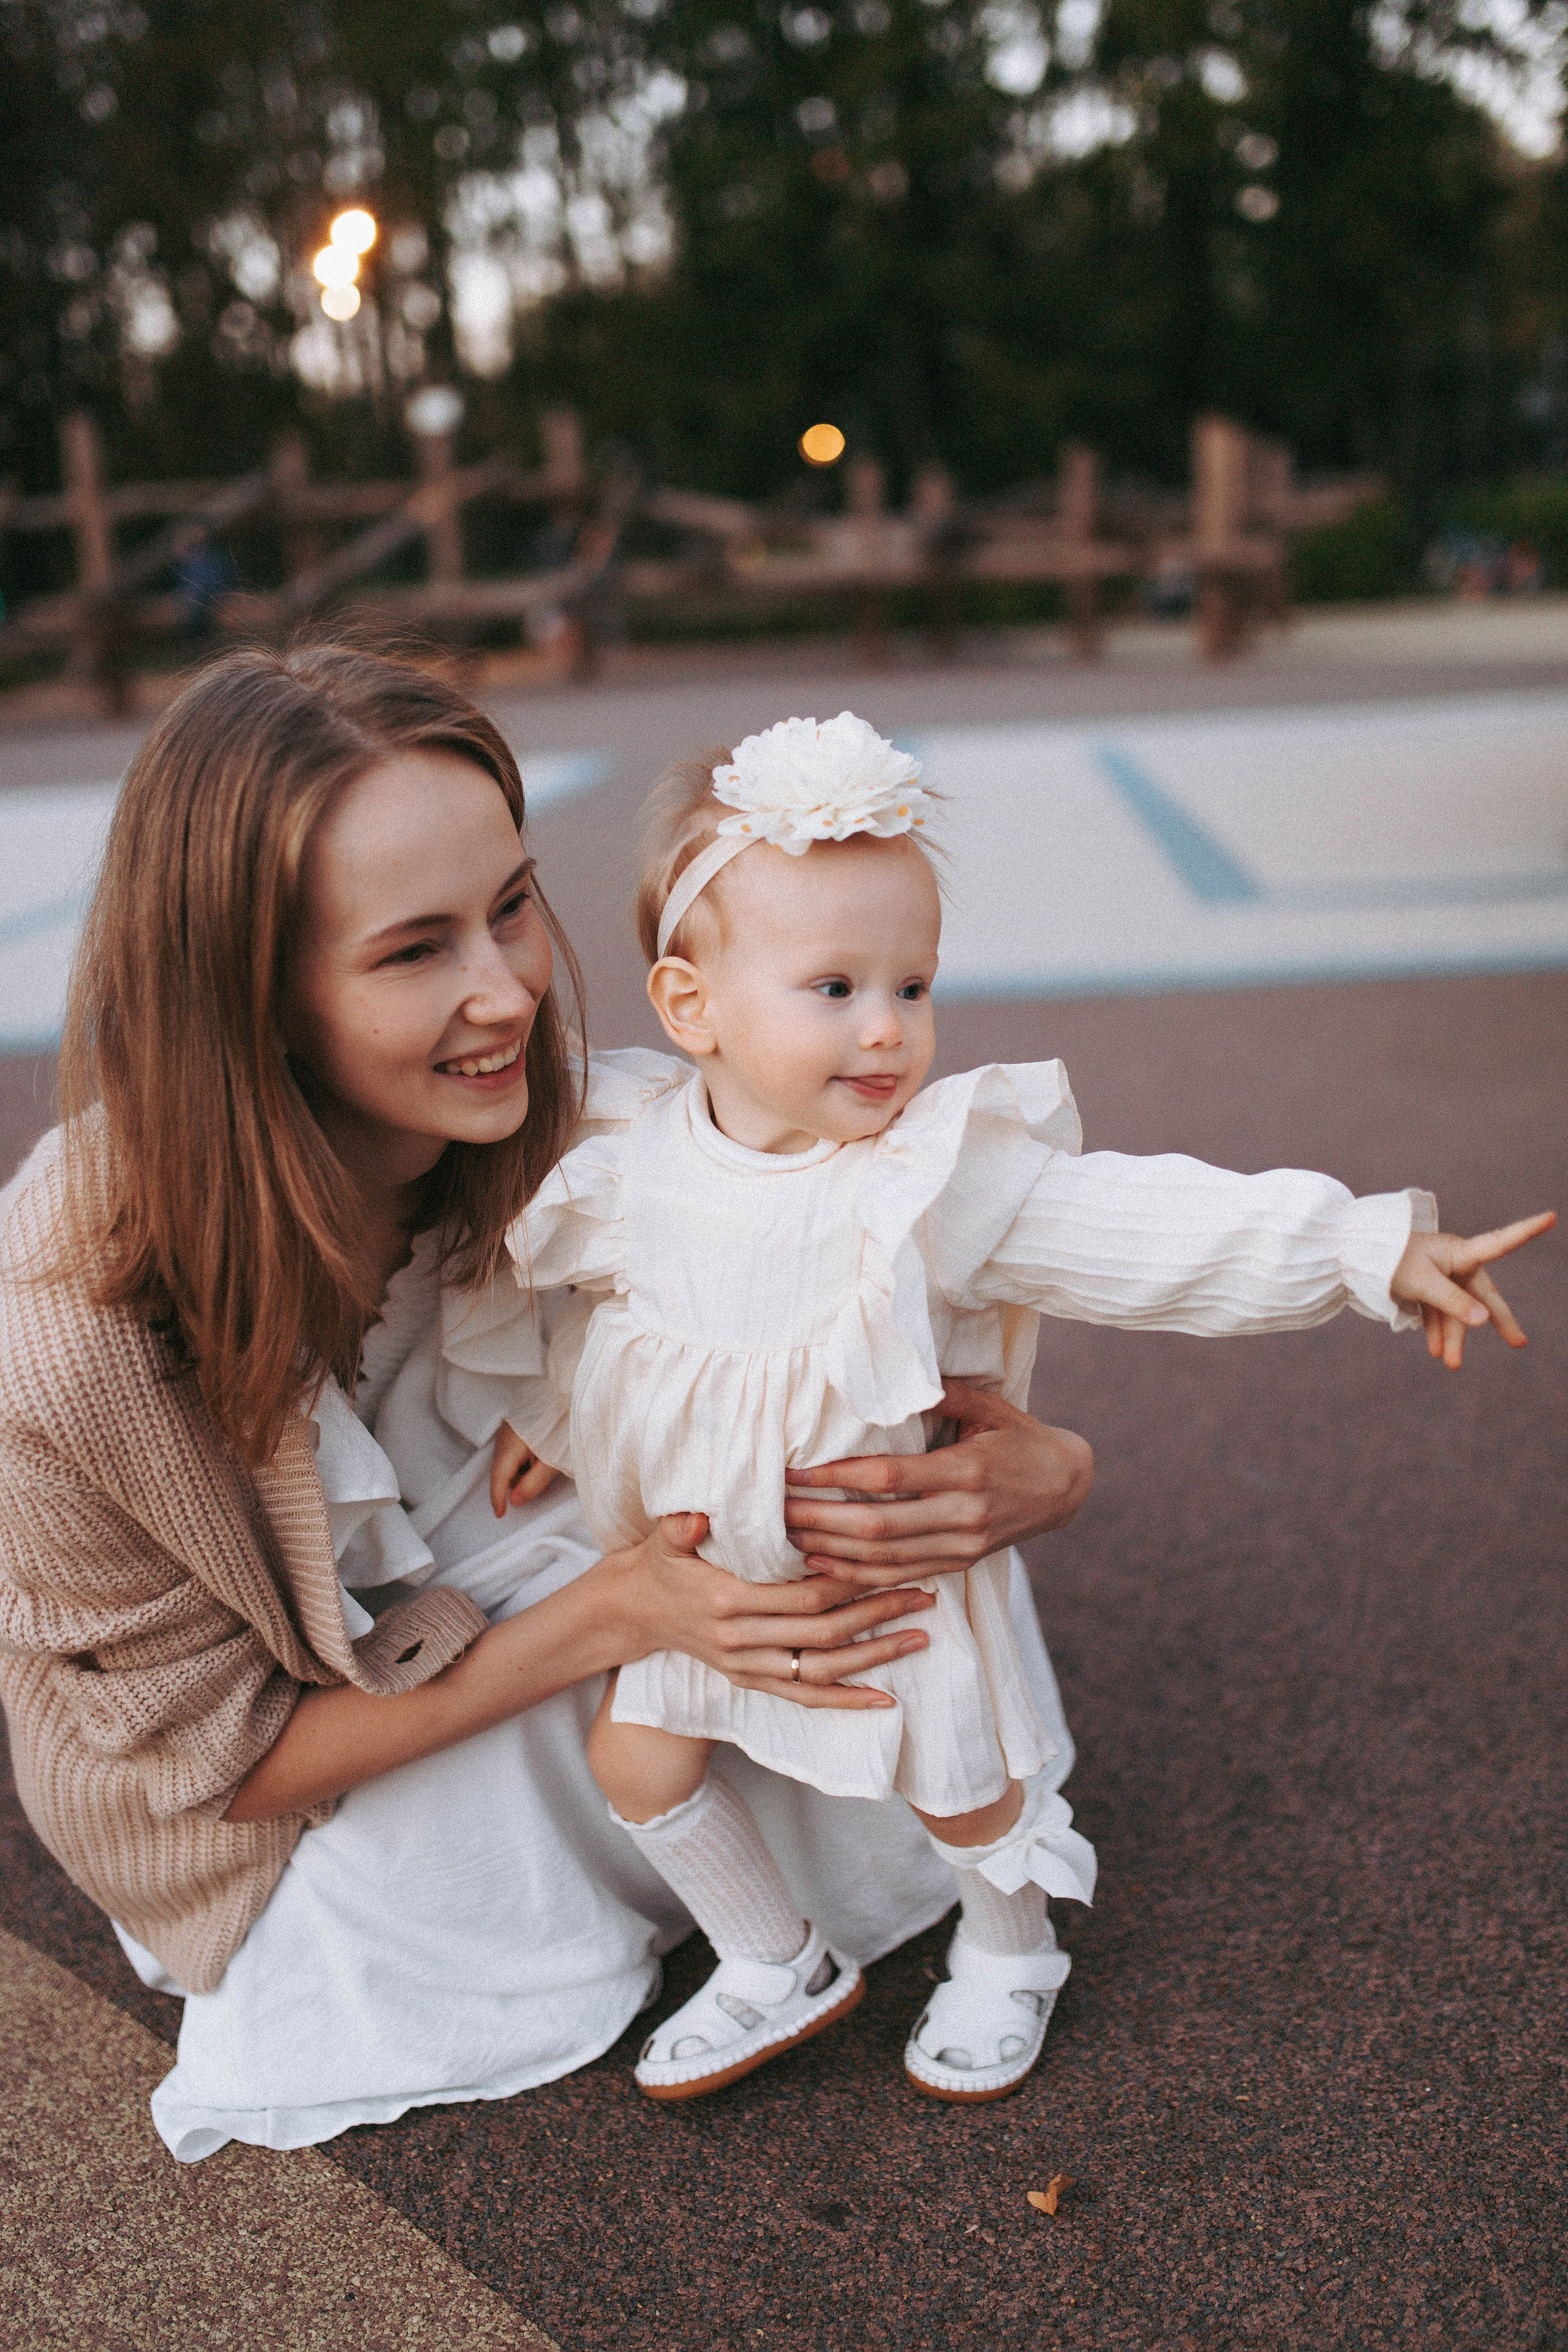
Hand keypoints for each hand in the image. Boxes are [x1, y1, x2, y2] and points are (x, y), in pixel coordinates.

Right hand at [490, 1419, 560, 1516]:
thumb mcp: (552, 1461)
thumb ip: (533, 1483)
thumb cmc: (564, 1425)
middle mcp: (506, 1436)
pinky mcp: (519, 1426)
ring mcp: (511, 1429)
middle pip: (503, 1469)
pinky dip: (526, 1460)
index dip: (497, 1497)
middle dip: (517, 1484)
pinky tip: (543, 1460)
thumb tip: (515, 1501)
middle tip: (539, 1489)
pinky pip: (516, 1450)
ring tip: (547, 1472)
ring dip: (523, 1472)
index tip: (500, 1513)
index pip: (498, 1477)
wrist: (570, 1396)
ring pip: (510, 1460)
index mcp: (511, 1445)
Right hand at [599, 1510, 936, 1708]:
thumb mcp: (664, 1537)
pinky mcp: (752, 1681)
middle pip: (823, 1632)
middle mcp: (741, 1640)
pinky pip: (806, 1698)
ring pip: (822, 1669)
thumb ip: (681, 1525)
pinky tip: (886, 1698)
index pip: (802, 1593)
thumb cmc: (662, 1562)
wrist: (635, 1610)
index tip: (887, 1562)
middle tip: (923, 1595)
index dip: (847, 1580)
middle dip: (877, 1614)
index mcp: (727, 1600)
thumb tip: (696, 1515)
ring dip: (874, 1656)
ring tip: (919, 1638)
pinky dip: (847, 1700)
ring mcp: (748, 1667)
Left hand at [781, 1378, 1093, 1585]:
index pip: (888, 1477)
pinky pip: (900, 1575)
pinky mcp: (961, 1564)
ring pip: (883, 1557)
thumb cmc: (1019, 1436)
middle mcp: (963, 1513)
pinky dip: (856, 1574)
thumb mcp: (988, 1405)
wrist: (1066, 1486)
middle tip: (775, 1508)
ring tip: (785, 1535)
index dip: (836, 1477)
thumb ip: (939, 1393)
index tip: (794, 1472)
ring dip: (830, 1549)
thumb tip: (886, 1378)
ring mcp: (962, 1545)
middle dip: (820, 1518)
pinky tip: (820, 1563)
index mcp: (967, 1469)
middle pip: (877, 1524)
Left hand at [1391, 1211, 1555, 1368]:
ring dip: (1453, 1336)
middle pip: (1482, 1294)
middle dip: (1498, 1320)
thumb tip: (1485, 1321)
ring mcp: (1439, 1275)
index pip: (1500, 1242)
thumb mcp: (1423, 1283)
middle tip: (1519, 1343)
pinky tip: (1435, 1351)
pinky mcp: (1423, 1286)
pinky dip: (1434, 1329)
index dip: (1527, 1230)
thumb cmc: (1389, 1260)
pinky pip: (1435, 1311)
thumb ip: (1454, 1302)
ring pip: (1455, 1309)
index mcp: (1459, 1252)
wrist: (1352, 1256)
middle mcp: (1454, 1262)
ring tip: (1451, 1365)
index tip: (1552, 1215)